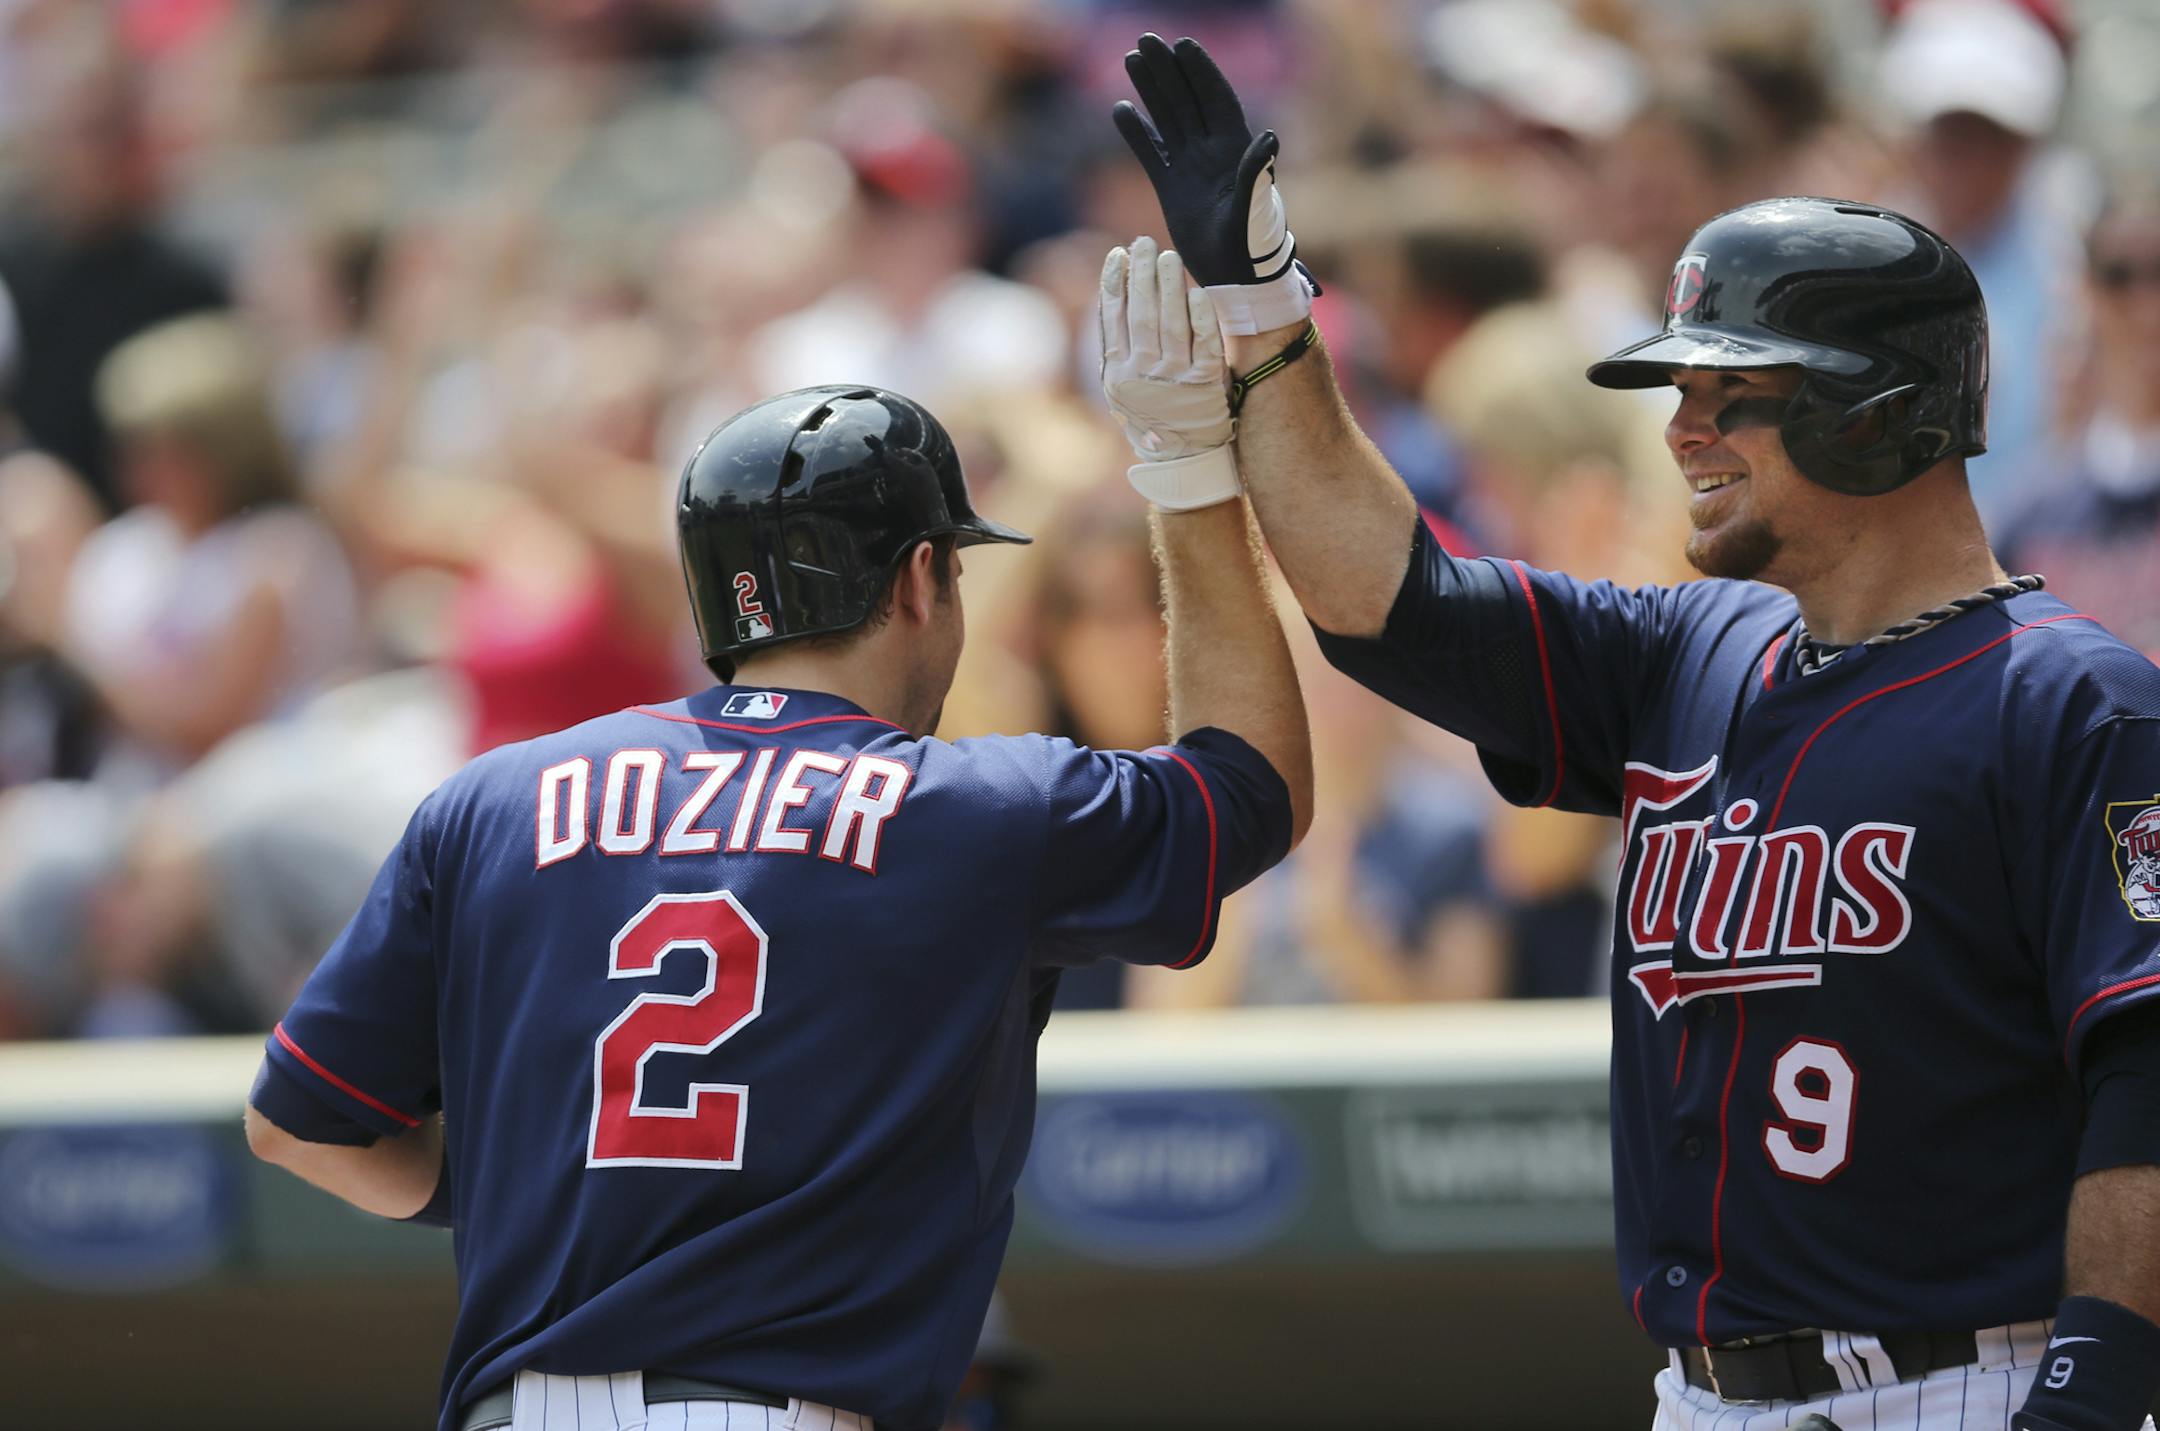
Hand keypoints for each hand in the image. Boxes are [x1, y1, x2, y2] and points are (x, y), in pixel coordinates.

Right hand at [1098, 237, 1239, 510]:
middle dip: (1141, 275)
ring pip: (1171, 323)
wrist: (1182, 459)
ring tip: (1168, 258)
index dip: (1114, 284)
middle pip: (1142, 314)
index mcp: (1118, 375)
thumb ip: (1116, 349)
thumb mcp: (1121, 389)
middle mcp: (1144, 376)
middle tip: (1144, 244)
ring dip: (1169, 286)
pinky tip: (1197, 292)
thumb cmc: (1151, 416)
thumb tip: (1111, 298)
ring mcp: (1176, 380)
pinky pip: (1204, 343)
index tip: (1118, 256)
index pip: (1114, 319)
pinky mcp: (1206, 384)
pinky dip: (1201, 317)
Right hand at [1113, 34, 1312, 334]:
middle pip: (1187, 100)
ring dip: (1151, 90)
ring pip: (1167, 119)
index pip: (1216, 100)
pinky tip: (1120, 109)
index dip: (1201, 71)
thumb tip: (1269, 137)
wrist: (1235, 278)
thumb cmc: (1252, 246)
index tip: (1183, 45)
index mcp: (1234, 150)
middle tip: (1146, 41)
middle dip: (1169, 70)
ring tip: (1130, 59)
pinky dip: (1137, 133)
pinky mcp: (1172, 188)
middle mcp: (1212, 152)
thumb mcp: (1253, 208)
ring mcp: (1190, 168)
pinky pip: (1151, 153)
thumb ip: (1256, 172)